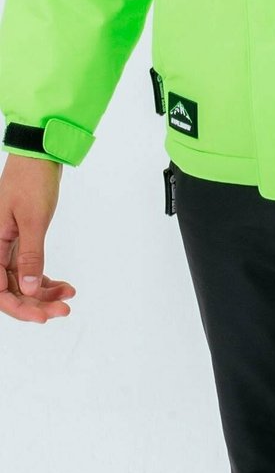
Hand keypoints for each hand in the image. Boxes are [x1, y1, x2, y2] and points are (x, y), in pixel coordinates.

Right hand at [0, 154, 74, 322]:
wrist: (39, 156)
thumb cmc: (32, 181)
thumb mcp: (33, 219)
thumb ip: (30, 255)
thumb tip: (29, 289)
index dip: (19, 308)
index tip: (43, 316)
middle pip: (11, 289)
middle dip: (36, 304)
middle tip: (63, 310)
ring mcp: (8, 246)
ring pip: (22, 281)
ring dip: (44, 293)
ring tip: (68, 296)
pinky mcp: (22, 241)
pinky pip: (29, 269)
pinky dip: (46, 279)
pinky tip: (65, 285)